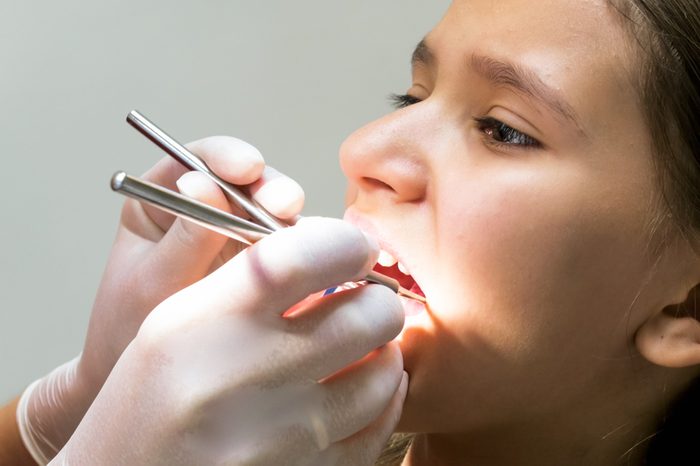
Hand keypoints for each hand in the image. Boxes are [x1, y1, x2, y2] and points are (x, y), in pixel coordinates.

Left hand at [17, 136, 304, 462]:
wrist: (137, 383)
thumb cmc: (126, 330)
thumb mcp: (152, 284)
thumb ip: (185, 239)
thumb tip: (207, 186)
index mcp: (159, 201)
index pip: (194, 162)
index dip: (226, 157)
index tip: (248, 169)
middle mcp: (200, 212)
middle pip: (242, 182)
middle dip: (267, 188)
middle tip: (285, 205)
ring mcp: (232, 237)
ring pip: (268, 213)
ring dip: (288, 220)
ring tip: (299, 234)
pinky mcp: (257, 263)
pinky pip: (284, 247)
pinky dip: (299, 249)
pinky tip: (311, 256)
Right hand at [53, 218, 406, 465]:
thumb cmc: (152, 395)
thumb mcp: (178, 320)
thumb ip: (253, 281)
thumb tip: (335, 255)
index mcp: (207, 324)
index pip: (303, 258)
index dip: (345, 243)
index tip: (353, 247)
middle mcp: (245, 379)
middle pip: (366, 316)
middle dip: (377, 299)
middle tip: (365, 299)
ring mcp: (280, 437)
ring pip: (384, 373)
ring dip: (385, 350)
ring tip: (364, 344)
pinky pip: (379, 426)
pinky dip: (383, 399)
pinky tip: (365, 387)